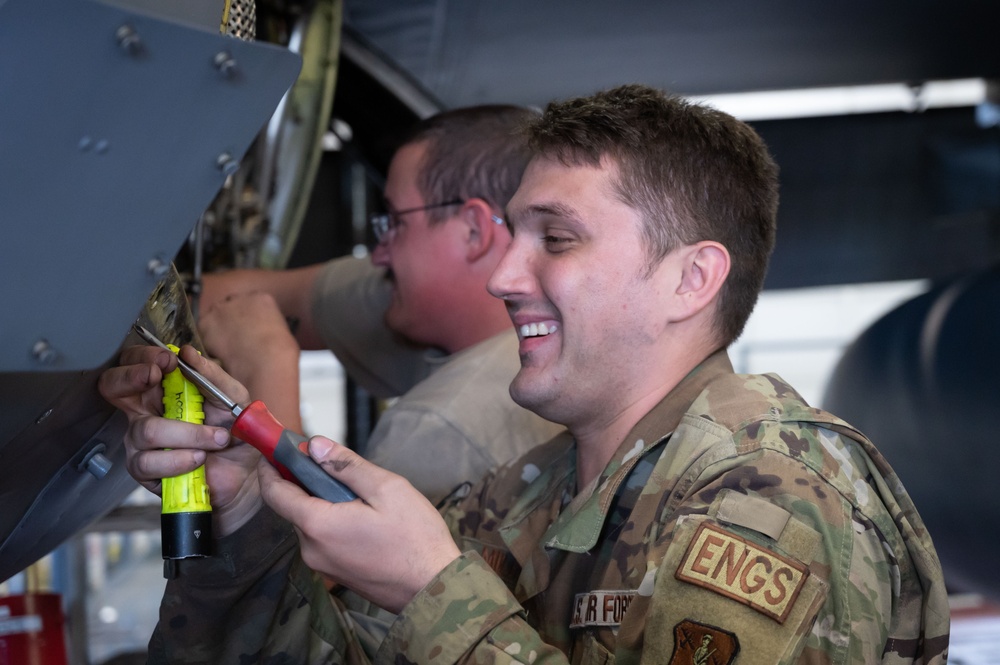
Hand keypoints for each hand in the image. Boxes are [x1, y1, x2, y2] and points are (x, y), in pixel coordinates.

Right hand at [98, 344, 262, 535]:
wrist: (247, 475)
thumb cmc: (236, 433)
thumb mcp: (233, 397)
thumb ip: (211, 374)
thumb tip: (187, 352)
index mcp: (164, 389)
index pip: (135, 363)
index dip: (142, 357)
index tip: (167, 360)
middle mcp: (146, 411)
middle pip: (112, 386)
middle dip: (130, 377)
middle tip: (156, 376)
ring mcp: (141, 442)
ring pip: (145, 430)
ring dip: (187, 434)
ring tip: (216, 439)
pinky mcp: (145, 471)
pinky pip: (148, 463)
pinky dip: (179, 459)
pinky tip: (199, 459)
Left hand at [199, 291, 299, 381]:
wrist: (265, 364)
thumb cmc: (280, 353)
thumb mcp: (281, 331)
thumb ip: (267, 324)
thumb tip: (261, 331)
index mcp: (261, 298)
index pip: (249, 303)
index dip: (247, 318)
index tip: (247, 330)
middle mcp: (239, 298)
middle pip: (230, 306)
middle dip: (230, 320)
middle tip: (235, 339)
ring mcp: (220, 309)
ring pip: (215, 317)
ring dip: (218, 329)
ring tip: (226, 348)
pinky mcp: (206, 323)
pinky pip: (204, 331)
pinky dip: (208, 341)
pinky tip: (218, 353)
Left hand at [258, 437, 461, 612]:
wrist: (433, 588)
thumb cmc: (415, 538)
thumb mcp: (386, 488)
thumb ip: (347, 465)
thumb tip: (315, 445)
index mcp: (318, 525)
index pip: (275, 493)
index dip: (271, 468)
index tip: (275, 449)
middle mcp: (311, 548)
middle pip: (294, 506)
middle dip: (306, 481)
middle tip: (332, 463)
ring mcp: (322, 565)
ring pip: (310, 523)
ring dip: (323, 503)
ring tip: (359, 494)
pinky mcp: (335, 573)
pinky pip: (323, 539)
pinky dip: (332, 521)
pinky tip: (362, 516)